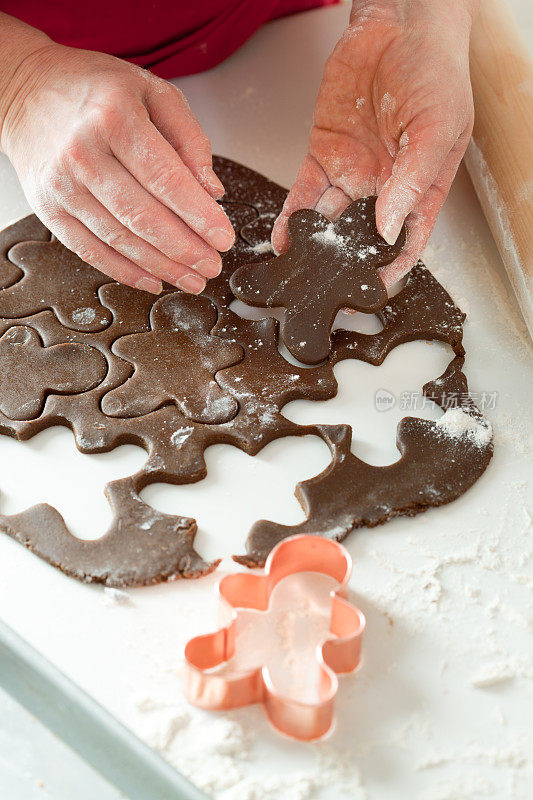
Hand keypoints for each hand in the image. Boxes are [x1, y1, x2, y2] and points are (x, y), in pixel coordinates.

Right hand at [1, 42, 234, 293]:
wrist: (26, 91)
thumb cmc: (95, 91)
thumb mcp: (152, 92)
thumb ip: (189, 138)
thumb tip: (211, 190)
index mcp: (114, 117)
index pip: (166, 178)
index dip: (199, 216)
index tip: (224, 238)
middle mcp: (82, 153)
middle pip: (143, 216)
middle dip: (185, 250)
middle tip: (212, 266)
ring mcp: (62, 186)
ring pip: (120, 240)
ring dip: (162, 267)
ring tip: (192, 279)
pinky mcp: (49, 210)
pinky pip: (91, 251)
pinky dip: (125, 271)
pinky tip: (154, 279)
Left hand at [272, 0, 478, 286]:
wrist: (399, 24)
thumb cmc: (434, 72)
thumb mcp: (436, 128)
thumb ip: (411, 180)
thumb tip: (388, 227)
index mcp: (418, 189)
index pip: (404, 242)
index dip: (388, 269)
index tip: (369, 290)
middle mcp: (383, 187)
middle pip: (359, 239)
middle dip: (340, 265)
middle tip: (321, 287)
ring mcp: (351, 173)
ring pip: (326, 222)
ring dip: (310, 246)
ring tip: (294, 267)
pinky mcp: (322, 155)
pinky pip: (303, 194)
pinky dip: (291, 216)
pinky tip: (282, 236)